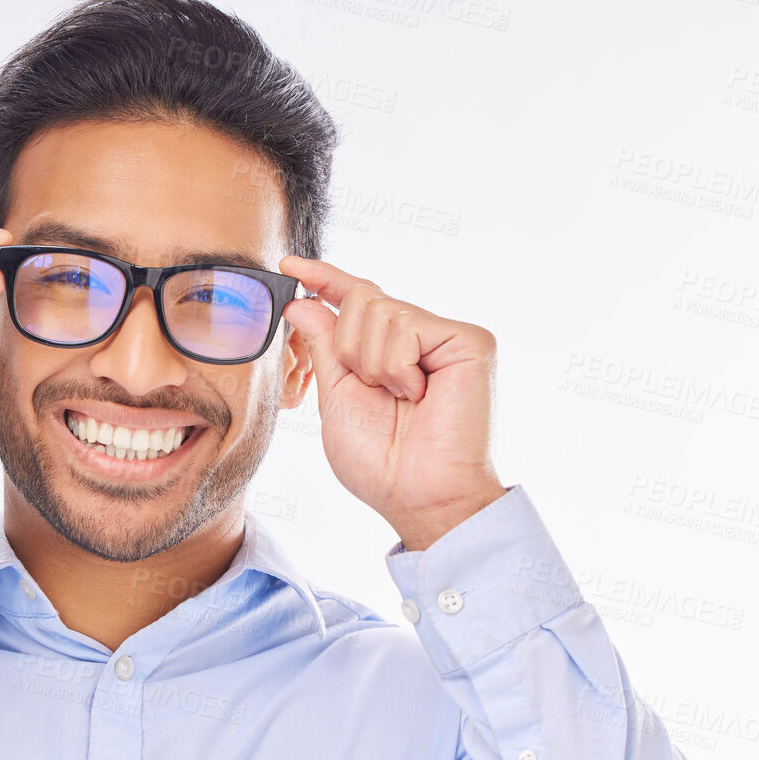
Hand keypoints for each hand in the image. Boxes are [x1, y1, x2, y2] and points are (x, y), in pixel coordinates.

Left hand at [278, 256, 506, 550]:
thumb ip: (324, 346)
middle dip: (349, 348)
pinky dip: (397, 367)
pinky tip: (419, 395)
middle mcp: (423, 337)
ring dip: (373, 364)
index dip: (324, 279)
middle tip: (374, 391)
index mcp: (392, 351)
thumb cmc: (381, 461)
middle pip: (362, 298)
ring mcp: (448, 336)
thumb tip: (303, 301)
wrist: (418, 495)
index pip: (356, 300)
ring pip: (380, 310)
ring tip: (402, 399)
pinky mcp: (470, 340)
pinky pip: (406, 326)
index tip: (288, 264)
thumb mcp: (337, 397)